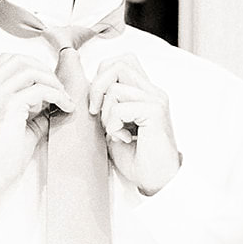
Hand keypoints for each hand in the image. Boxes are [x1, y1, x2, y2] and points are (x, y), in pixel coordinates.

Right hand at [0, 53, 73, 212]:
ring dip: (53, 81)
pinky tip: (65, 106)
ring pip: (30, 70)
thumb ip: (34, 108)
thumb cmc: (3, 156)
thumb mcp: (20, 125)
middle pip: (19, 59)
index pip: (7, 60)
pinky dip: (57, 95)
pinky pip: (39, 90)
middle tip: (59, 88)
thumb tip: (57, 99)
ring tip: (64, 98)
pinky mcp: (8, 107)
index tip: (48, 82)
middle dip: (44, 69)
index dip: (32, 65)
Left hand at [88, 54, 180, 194]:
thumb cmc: (136, 158)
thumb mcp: (114, 126)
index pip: (122, 61)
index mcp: (145, 92)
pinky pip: (120, 107)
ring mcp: (156, 100)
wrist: (157, 182)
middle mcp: (153, 91)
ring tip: (114, 130)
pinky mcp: (155, 112)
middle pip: (118, 64)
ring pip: (115, 86)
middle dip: (97, 86)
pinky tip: (122, 138)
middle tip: (95, 112)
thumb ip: (106, 106)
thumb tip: (85, 89)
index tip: (95, 105)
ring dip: (105, 111)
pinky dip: (113, 124)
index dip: (101, 76)